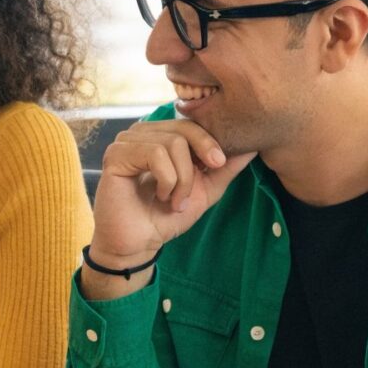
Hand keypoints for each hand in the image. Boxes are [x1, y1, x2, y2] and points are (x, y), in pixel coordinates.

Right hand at [87, 119, 254, 294]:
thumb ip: (226, 167)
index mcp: (160, 135)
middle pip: (184, 129)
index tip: (218, 165)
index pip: (192, 123)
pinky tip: (161, 197)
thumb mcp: (205, 189)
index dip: (209, 142)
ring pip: (172, 143)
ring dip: (182, 179)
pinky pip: (154, 154)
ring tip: (174, 201)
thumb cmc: (166, 216)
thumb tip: (253, 145)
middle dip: (198, 161)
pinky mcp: (115, 155)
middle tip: (196, 191)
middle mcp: (142, 133)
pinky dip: (167, 179)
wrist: (139, 244)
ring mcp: (126, 142)